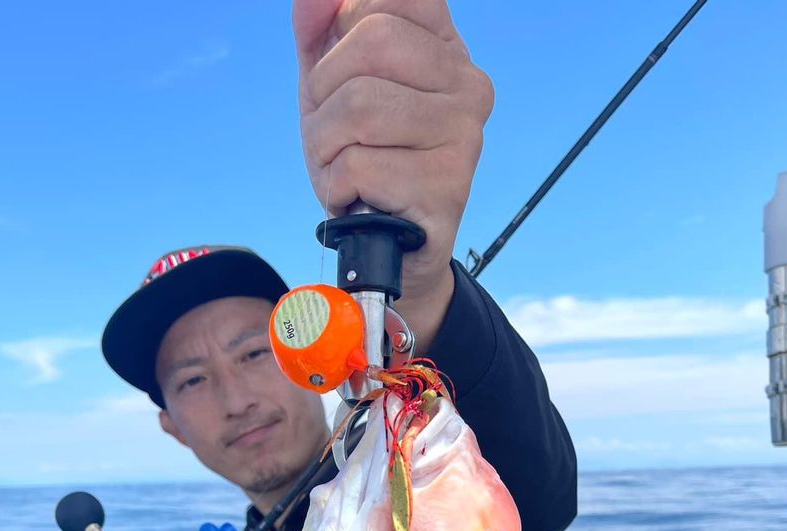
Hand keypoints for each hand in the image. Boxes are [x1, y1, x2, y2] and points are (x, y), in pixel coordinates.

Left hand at [294, 0, 493, 346]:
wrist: (391, 246)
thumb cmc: (364, 158)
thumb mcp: (331, 84)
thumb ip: (318, 29)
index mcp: (445, 46)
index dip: (343, 27)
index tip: (342, 73)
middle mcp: (468, 83)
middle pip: (373, 40)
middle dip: (327, 91)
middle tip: (337, 134)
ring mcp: (464, 134)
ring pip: (360, 105)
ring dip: (326, 145)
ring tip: (345, 168)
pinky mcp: (446, 185)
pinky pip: (358, 164)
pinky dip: (337, 186)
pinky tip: (357, 198)